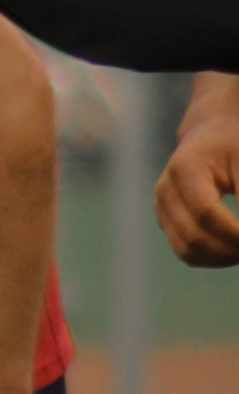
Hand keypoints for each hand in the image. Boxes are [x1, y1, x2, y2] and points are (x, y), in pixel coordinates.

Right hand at [155, 78, 238, 266]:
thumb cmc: (233, 145)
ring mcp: (162, 207)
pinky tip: (234, 250)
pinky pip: (186, 252)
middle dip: (231, 250)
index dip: (235, 234)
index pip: (207, 213)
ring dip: (222, 259)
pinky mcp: (166, 220)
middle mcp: (165, 189)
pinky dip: (212, 259)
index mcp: (184, 168)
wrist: (212, 134)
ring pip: (188, 251)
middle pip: (194, 236)